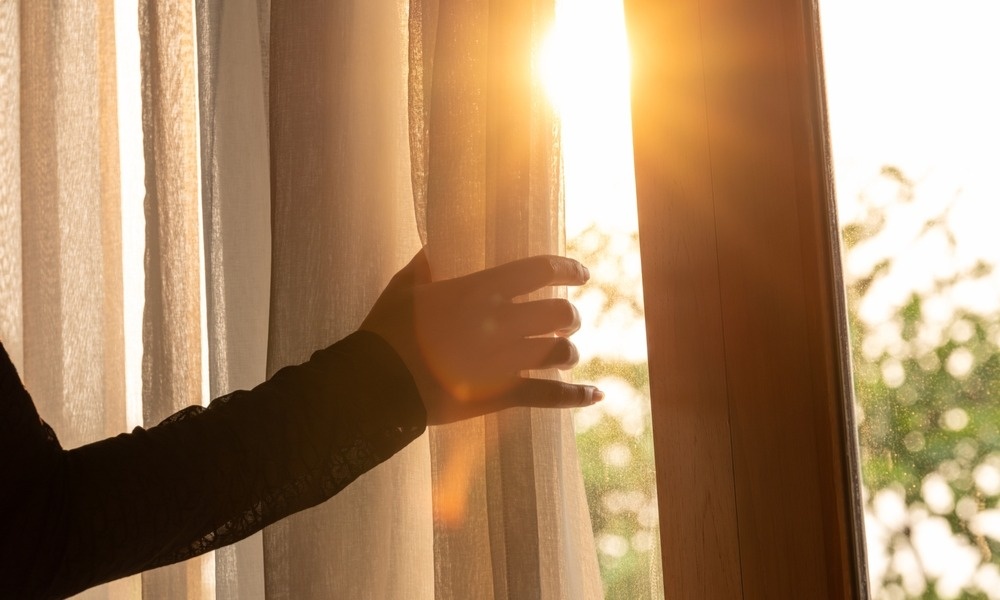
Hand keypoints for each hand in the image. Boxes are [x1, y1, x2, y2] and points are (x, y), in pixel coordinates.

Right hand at [360, 249, 603, 424]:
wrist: (375, 385)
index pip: (540, 271)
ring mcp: (504, 361)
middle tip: (565, 320)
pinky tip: (595, 395)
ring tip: (565, 353)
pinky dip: (576, 396)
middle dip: (569, 317)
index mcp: (480, 291)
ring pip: (560, 352)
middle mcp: (500, 323)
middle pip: (560, 314)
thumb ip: (424, 266)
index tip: (581, 274)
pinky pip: (548, 395)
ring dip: (568, 352)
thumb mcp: (403, 289)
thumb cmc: (386, 333)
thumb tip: (433, 249)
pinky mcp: (500, 394)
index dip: (567, 270)